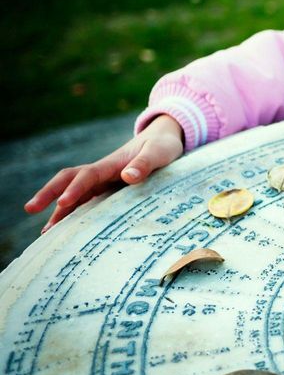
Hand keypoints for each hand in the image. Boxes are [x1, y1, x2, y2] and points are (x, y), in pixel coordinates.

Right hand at [24, 115, 184, 231]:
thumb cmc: (162, 147)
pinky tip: (67, 231)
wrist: (163, 140)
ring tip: (46, 234)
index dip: (74, 189)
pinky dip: (74, 214)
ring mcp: (103, 181)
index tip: (64, 203)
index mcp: (111, 164)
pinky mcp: (107, 189)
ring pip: (74, 194)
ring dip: (59, 210)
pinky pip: (86, 202)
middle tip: (30, 209)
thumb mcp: (158, 153)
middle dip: (49, 194)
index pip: (87, 176)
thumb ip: (145, 164)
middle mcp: (102, 172)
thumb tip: (128, 176)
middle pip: (68, 180)